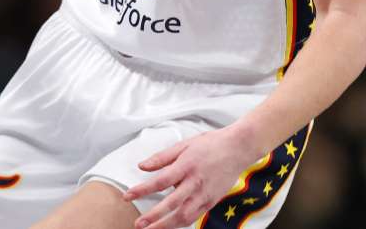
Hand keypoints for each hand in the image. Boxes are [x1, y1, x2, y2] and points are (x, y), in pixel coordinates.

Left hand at [122, 124, 262, 228]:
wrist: (238, 149)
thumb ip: (162, 157)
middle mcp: (195, 182)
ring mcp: (204, 194)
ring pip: (184, 215)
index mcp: (186, 166)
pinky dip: (180, 223)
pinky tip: (169, 226)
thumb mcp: (184, 145)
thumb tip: (142, 166)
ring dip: (166, 225)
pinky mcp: (211, 201)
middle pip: (172, 204)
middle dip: (153, 216)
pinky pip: (194, 216)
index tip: (127, 196)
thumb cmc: (211, 144)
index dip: (142, 190)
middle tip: (138, 224)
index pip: (160, 181)